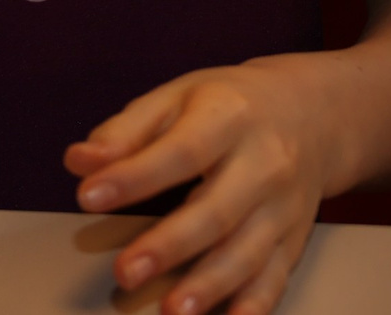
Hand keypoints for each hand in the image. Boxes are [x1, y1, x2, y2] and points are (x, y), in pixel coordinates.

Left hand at [68, 55, 347, 314]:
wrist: (312, 115)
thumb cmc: (228, 105)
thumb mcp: (176, 97)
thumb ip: (125, 130)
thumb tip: (78, 162)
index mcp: (229, 118)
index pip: (179, 152)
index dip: (134, 177)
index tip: (88, 197)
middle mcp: (264, 165)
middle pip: (216, 212)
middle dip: (169, 247)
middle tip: (125, 273)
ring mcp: (284, 207)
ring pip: (248, 253)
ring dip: (210, 286)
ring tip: (173, 311)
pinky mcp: (295, 239)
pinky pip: (277, 277)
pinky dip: (255, 304)